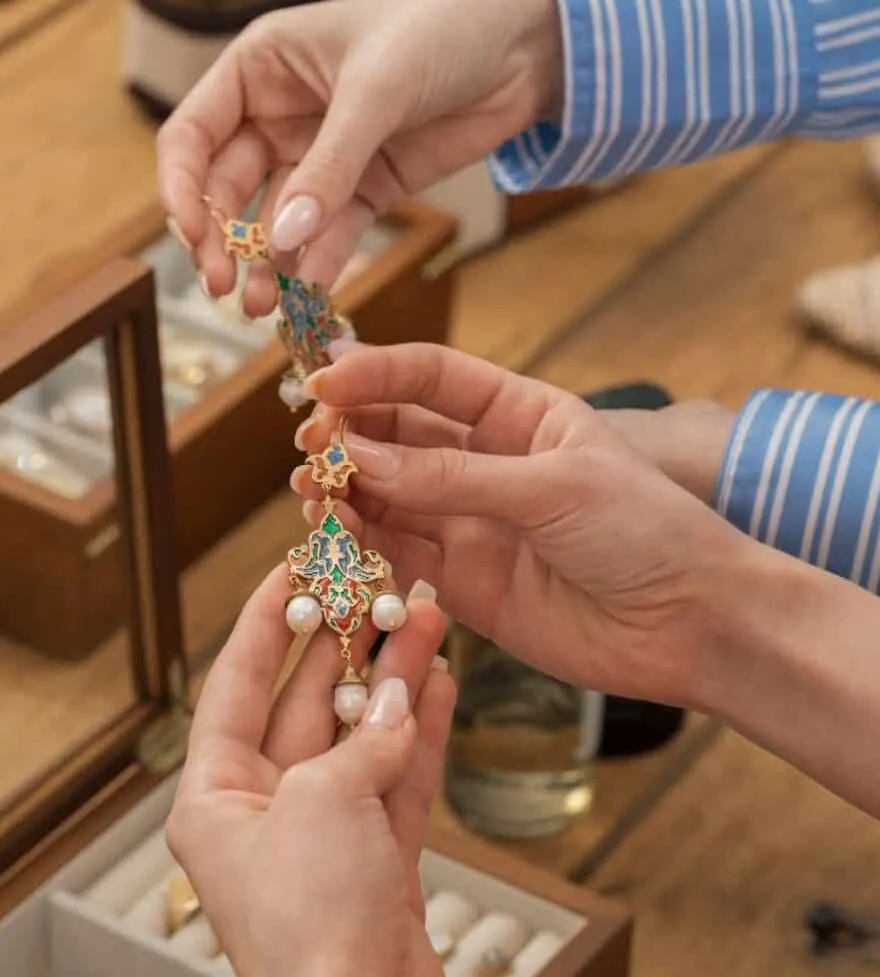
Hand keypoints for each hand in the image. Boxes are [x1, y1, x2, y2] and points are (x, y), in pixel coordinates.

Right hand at [157, 0, 561, 314]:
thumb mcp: (377, 90)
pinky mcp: (365, 189)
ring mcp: (322, 157)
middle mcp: (281, 115)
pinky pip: (330, 235)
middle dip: (223, 240)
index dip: (182, 187)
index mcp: (261, 68)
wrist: (526, 45)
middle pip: (228, 189)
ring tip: (262, 310)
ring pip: (277, 222)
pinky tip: (308, 296)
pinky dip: (318, 266)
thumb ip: (329, 166)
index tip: (193, 237)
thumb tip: (285, 238)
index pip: (193, 134)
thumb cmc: (442, 30)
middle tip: (224, 289)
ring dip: (267, 266)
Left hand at [167, 565, 454, 976]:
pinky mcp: (375, 857)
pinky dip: (418, 731)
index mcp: (216, 798)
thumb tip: (400, 699)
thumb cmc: (311, 930)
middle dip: (347, 645)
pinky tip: (438, 681)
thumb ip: (366, 741)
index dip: (265, 620)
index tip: (291, 569)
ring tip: (423, 618)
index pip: (236, 683)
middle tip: (376, 589)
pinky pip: (396, 775)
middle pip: (307, 703)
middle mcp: (265, 811)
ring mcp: (324, 833)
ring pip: (360, 734)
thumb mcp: (326, 804)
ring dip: (393, 679)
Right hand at [292, 343, 754, 709]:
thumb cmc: (645, 531)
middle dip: (350, 433)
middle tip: (308, 443)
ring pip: (389, 495)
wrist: (690, 624)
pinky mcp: (463, 582)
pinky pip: (398, 554)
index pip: (433, 378)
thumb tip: (359, 460)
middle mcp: (488, 463)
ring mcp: (472, 523)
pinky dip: (361, 542)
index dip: (376, 373)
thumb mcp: (552, 487)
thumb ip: (453, 479)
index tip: (323, 381)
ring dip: (345, 488)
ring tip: (308, 487)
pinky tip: (332, 530)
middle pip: (400, 435)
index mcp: (520, 415)